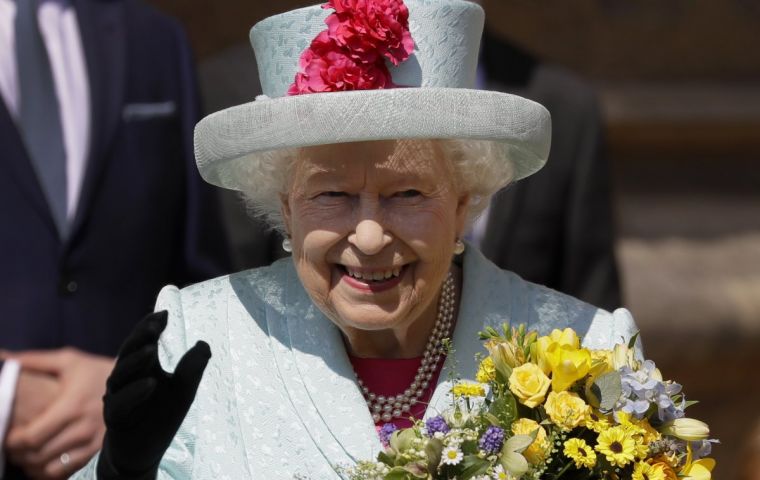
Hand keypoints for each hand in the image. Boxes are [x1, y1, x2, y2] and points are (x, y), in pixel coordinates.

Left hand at [3, 348, 113, 478]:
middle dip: (20, 454)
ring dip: (34, 465)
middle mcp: (83, 428)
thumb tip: (4, 358)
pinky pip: (68, 471)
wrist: (134, 382)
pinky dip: (51, 471)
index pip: (33, 437)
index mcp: (71, 406)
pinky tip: (47, 460)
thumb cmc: (95, 371)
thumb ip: (34, 361)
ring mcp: (93, 442)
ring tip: (29, 454)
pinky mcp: (100, 451)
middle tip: (14, 447)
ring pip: (52, 468)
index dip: (14, 441)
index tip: (9, 436)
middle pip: (39, 455)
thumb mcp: (68, 361)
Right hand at [97, 311, 210, 479]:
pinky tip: (151, 383)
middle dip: (141, 336)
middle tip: (155, 324)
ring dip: (136, 360)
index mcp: (143, 366)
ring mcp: (117, 396)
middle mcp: (126, 378)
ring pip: (121, 374)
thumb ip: (192, 367)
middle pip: (129, 351)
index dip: (151, 326)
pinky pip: (121, 403)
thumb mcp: (184, 390)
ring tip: (152, 349)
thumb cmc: (162, 416)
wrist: (144, 452)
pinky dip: (135, 392)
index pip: (143, 340)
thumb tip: (204, 343)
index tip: (165, 313)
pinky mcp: (114, 418)